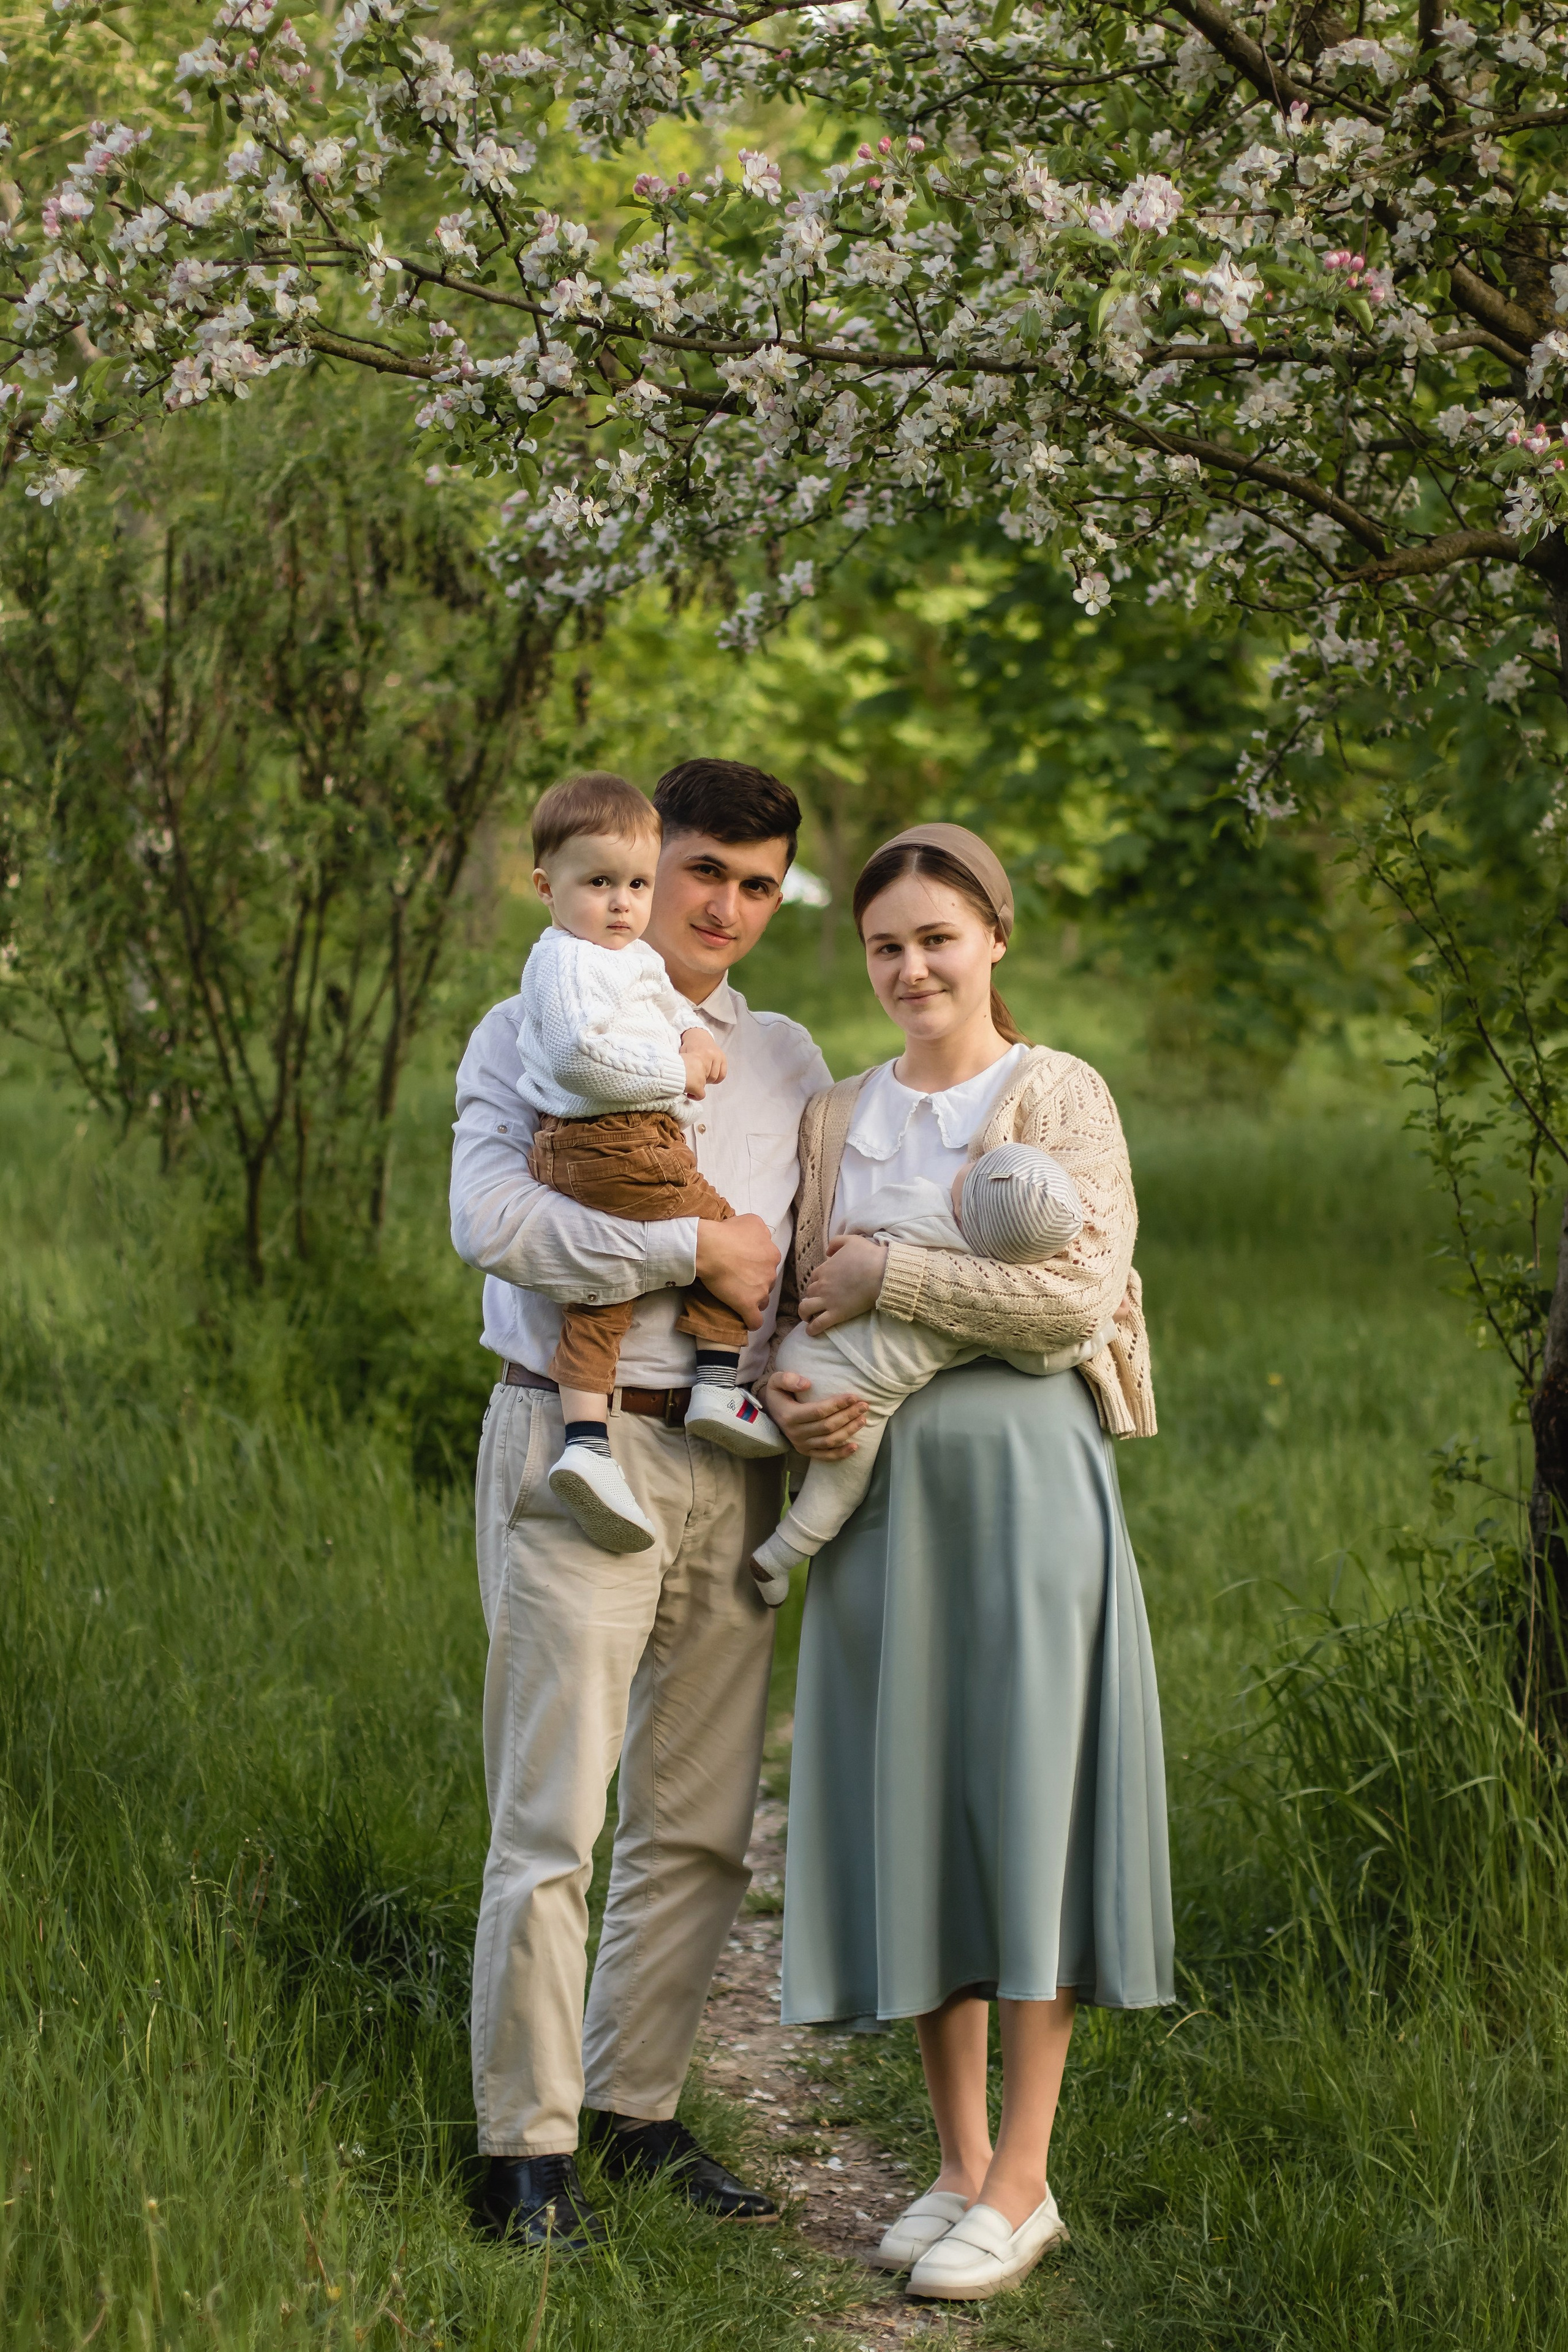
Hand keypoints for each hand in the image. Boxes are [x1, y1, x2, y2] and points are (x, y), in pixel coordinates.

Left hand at [680, 1027, 726, 1098]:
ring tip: (703, 1076)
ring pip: (717, 1077)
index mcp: (702, 1054)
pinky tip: (710, 1075)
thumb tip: (683, 1082)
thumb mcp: (684, 1057)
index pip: (703, 1076)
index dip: (698, 1083)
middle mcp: (713, 1055)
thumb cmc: (689, 1047)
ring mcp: (719, 1056)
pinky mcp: (723, 1057)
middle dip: (704, 1081)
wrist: (697, 1035)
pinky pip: (723, 1074)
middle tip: (698, 1079)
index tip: (693, 1082)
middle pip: (711, 1077)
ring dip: (710, 1079)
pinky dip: (718, 1077)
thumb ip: (686, 1069)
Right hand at [694, 1213, 778, 1328]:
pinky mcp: (747, 1305)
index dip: (756, 1265)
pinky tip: (746, 1321)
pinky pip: (755, 1321)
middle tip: (738, 1279)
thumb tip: (761, 1237)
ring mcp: (760, 1291)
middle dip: (756, 1282)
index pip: (768, 1264)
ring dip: (754, 1300)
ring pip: (763, 1300)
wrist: (709, 1247)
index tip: (743, 1265)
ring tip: (738, 1298)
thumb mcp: (750, 1221)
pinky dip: (751, 1322)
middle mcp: (771, 1273)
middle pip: (767, 1282)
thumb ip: (760, 1230)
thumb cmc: (726, 1231)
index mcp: (772, 1254)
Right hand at [759, 1370, 868, 1459]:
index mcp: (790, 1416)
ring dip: (849, 1431)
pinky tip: (855, 1446)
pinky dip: (841, 1454)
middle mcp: (796, 1433)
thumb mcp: (776, 1381)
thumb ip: (788, 1379)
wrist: (771, 1412)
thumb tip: (807, 1384)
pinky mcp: (807, 1452)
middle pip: (828, 1426)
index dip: (838, 1404)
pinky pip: (825, 1456)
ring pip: (830, 1441)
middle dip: (848, 1415)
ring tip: (863, 1419)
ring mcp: (801, 1445)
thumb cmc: (778, 1393)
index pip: (819, 1411)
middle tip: (864, 1406)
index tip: (854, 1396)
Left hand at [798, 1233, 889, 1335]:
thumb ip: (836, 1242)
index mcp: (824, 1269)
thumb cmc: (868, 1255)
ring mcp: (828, 1300)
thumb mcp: (851, 1240)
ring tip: (808, 1317)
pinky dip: (812, 1329)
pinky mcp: (836, 1314)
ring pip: (806, 1309)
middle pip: (809, 1293)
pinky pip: (818, 1324)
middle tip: (818, 1301)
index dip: (817, 1282)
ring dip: (804, 1313)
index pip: (813, 1278)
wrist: (881, 1273)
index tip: (822, 1286)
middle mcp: (822, 1285)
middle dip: (811, 1297)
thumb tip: (828, 1251)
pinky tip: (810, 1332)